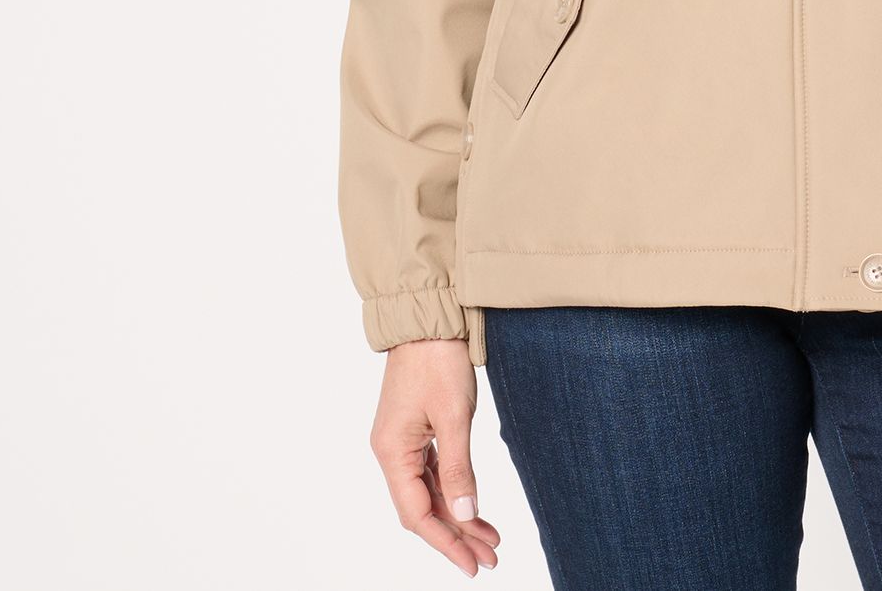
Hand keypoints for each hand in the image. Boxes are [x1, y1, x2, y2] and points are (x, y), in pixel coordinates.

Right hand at [371, 337, 501, 573]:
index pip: (417, 514)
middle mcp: (391, 451)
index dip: (446, 542)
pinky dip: (453, 490)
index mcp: (392, 452)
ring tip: (490, 538)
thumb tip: (465, 513)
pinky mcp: (415, 429)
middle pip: (422, 508)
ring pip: (428, 492)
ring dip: (458, 514)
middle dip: (456, 534)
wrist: (429, 317)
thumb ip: (458, 469)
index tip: (473, 564)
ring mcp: (402, 441)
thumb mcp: (454, 416)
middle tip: (490, 558)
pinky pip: (431, 472)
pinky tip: (473, 504)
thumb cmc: (438, 360)